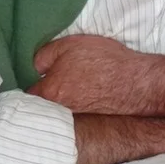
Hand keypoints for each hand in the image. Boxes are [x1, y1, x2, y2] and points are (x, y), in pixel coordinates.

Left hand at [27, 35, 164, 116]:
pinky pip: (77, 109)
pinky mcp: (91, 118)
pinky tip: (91, 89)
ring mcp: (75, 116)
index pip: (27, 92)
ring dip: (64, 96)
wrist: (136, 82)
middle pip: (43, 102)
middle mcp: (58, 110)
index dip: (33, 80)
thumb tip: (34, 65)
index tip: (38, 74)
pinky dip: (80, 101)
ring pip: (60, 106)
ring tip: (77, 82)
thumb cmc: (104, 61)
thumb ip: (43, 55)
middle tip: (56, 78)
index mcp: (48, 92)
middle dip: (46, 92)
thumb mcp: (69, 46)